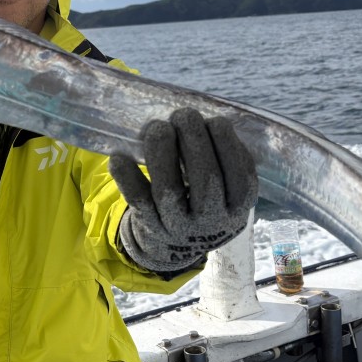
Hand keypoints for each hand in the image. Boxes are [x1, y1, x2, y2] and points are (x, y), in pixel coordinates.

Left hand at [109, 108, 257, 272]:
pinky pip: (137, 200)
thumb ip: (224, 161)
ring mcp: (178, 227)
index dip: (229, 146)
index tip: (216, 121)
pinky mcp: (150, 226)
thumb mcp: (228, 191)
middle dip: (195, 141)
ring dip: (162, 153)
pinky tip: (120, 155)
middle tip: (185, 114)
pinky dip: (127, 176)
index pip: (241, 179)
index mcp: (237, 209)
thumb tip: (203, 119)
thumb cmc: (205, 202)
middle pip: (205, 181)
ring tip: (159, 127)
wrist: (177, 246)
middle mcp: (210, 221)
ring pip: (168, 191)